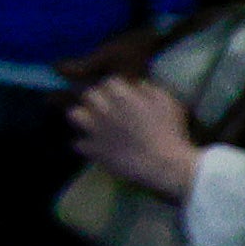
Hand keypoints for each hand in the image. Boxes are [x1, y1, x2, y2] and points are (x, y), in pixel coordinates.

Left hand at [66, 75, 205, 203]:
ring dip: (83, 117)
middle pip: (89, 95)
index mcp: (123, 96)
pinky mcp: (94, 149)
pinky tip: (94, 146)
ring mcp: (96, 130)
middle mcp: (104, 109)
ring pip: (74, 115)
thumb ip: (150, 89)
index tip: (121, 95)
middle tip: (106, 107)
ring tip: (92, 123)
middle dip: (96, 98)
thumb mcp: (168, 103)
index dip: (115, 88)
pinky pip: (78, 143)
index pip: (109, 82)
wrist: (165, 163)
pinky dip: (85, 144)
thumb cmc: (171, 132)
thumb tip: (137, 84)